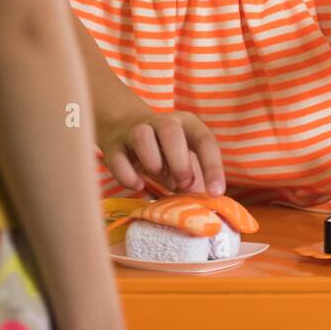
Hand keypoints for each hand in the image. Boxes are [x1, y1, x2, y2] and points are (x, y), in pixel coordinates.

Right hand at [96, 104, 225, 195]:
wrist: (126, 129)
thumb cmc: (165, 152)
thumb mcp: (183, 160)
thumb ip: (193, 179)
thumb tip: (201, 207)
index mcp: (186, 124)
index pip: (204, 140)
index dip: (212, 167)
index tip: (216, 193)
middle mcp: (162, 122)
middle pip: (170, 130)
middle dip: (179, 163)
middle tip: (183, 184)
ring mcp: (135, 131)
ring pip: (142, 136)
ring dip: (153, 163)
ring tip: (158, 177)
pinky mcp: (114, 146)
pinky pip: (117, 159)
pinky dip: (128, 176)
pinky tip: (138, 185)